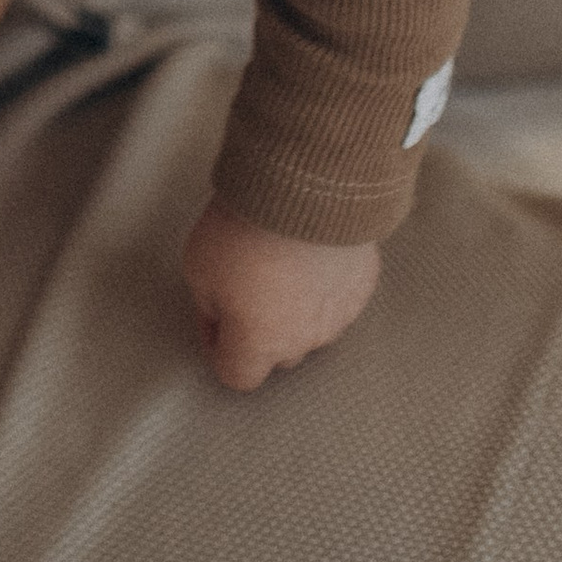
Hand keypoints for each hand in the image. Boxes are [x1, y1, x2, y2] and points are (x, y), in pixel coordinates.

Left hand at [182, 197, 380, 389]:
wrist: (306, 186)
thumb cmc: (246, 228)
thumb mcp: (198, 267)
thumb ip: (209, 304)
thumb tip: (222, 314)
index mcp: (259, 343)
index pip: (237, 376)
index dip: (218, 347)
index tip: (214, 316)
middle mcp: (303, 340)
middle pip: (277, 355)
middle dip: (260, 329)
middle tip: (247, 284)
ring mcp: (339, 315)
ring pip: (311, 328)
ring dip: (295, 308)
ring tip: (282, 262)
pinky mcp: (363, 287)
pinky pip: (338, 298)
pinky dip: (324, 284)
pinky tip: (311, 253)